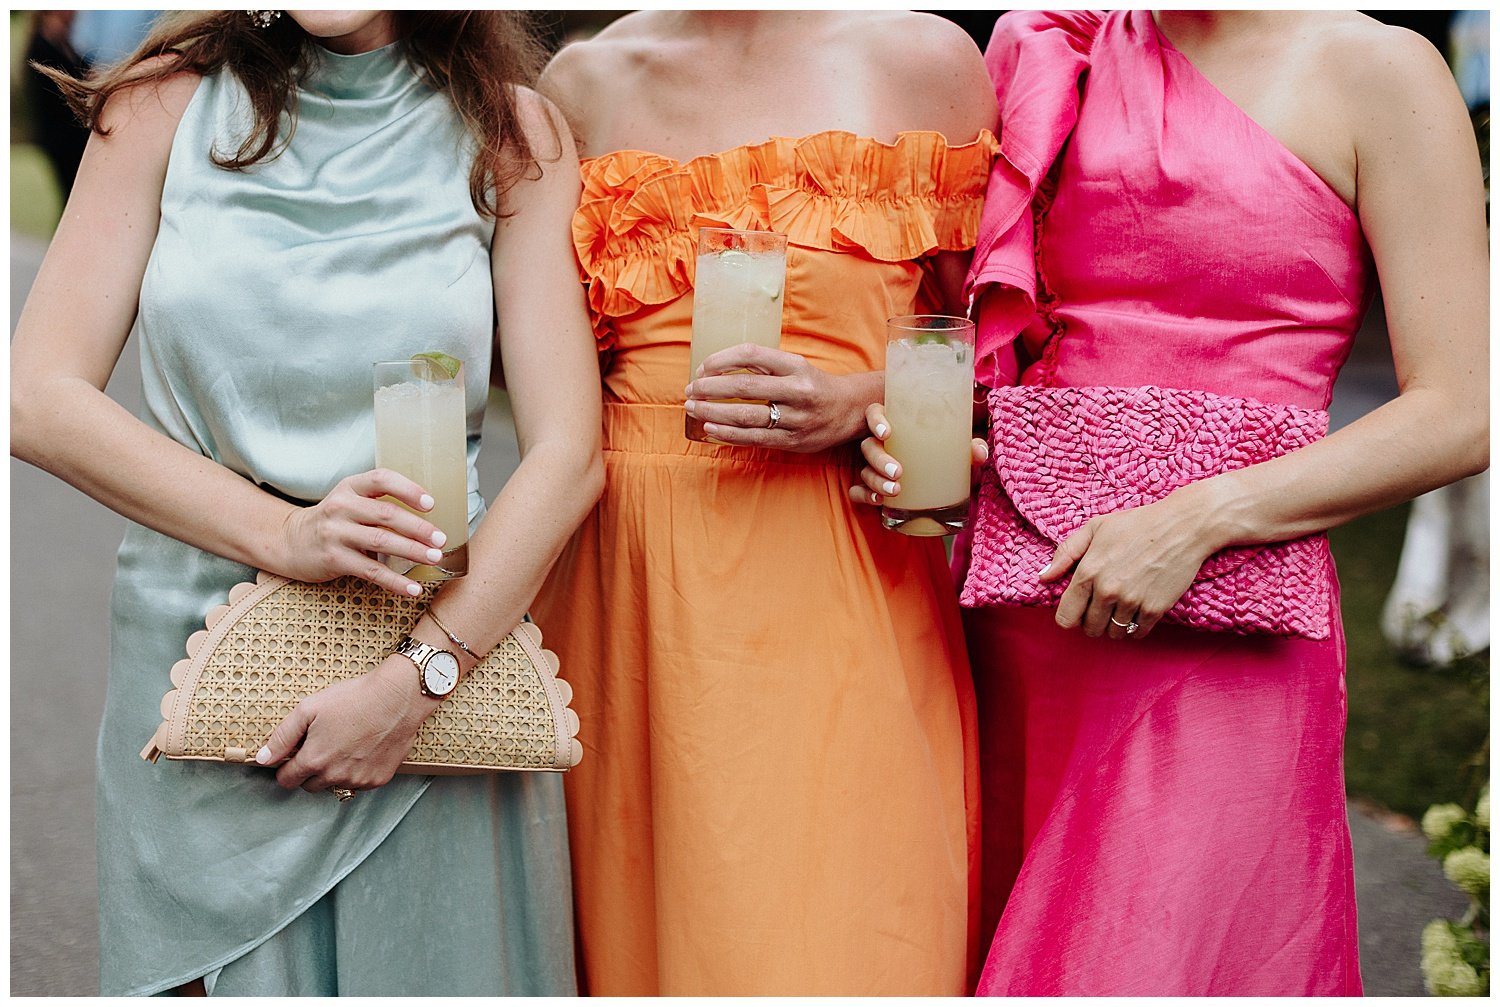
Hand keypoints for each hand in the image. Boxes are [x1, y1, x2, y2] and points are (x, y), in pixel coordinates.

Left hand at [256, 653, 437, 792]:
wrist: (397, 698)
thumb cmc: (354, 699)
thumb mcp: (308, 709)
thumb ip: (282, 737)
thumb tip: (263, 758)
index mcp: (314, 760)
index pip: (286, 781)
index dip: (286, 768)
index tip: (294, 756)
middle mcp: (335, 776)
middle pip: (310, 786)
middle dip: (310, 770)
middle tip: (322, 745)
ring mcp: (358, 780)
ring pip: (335, 785)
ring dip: (334, 771)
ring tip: (345, 743)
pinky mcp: (378, 779)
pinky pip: (359, 783)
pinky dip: (357, 771)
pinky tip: (363, 749)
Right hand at [276, 468, 447, 595]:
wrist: (289, 541)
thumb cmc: (333, 521)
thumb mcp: (349, 501)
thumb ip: (379, 503)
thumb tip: (428, 517)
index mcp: (350, 487)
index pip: (382, 479)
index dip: (409, 489)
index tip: (431, 504)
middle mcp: (341, 506)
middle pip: (387, 514)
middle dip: (419, 528)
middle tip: (441, 539)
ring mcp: (335, 532)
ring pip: (382, 541)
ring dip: (413, 551)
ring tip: (434, 558)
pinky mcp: (334, 558)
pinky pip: (371, 570)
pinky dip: (395, 581)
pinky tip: (413, 588)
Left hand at [683, 344, 874, 452]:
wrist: (850, 410)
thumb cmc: (813, 385)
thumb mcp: (794, 367)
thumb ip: (762, 366)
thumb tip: (716, 369)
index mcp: (796, 366)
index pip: (751, 355)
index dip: (721, 360)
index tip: (702, 368)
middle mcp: (798, 391)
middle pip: (745, 388)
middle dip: (711, 389)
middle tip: (690, 390)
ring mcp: (797, 418)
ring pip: (748, 416)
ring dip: (714, 412)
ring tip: (693, 409)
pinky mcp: (793, 441)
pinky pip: (755, 439)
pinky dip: (729, 434)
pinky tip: (711, 428)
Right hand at [848, 403, 988, 506]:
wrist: (939, 478)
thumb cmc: (943, 453)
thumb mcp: (955, 448)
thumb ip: (968, 447)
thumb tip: (979, 453)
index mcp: (896, 425)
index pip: (874, 413)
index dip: (876, 420)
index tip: (887, 433)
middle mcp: (880, 443)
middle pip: (868, 446)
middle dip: (880, 460)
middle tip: (899, 472)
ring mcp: (872, 466)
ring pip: (864, 470)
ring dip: (876, 481)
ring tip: (895, 490)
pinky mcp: (869, 486)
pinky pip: (857, 491)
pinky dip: (864, 495)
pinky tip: (878, 501)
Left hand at [1040, 492, 1219, 639]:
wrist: (1183, 526)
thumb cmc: (1137, 524)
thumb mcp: (1095, 528)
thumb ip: (1065, 553)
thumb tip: (1043, 577)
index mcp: (1088, 571)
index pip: (1066, 617)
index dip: (1069, 617)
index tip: (1078, 610)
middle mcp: (1107, 590)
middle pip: (1089, 628)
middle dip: (1092, 621)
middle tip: (1102, 606)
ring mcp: (1132, 601)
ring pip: (1113, 633)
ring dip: (1114, 625)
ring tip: (1120, 608)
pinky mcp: (1155, 608)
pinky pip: (1137, 633)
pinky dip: (1135, 627)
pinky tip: (1137, 611)